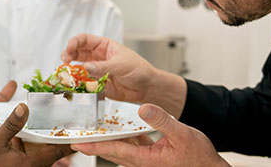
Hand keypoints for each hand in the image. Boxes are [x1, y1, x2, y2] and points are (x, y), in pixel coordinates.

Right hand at [0, 103, 73, 166]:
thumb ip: (11, 125)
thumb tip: (24, 107)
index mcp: (32, 162)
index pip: (60, 150)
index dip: (71, 139)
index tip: (81, 129)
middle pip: (54, 150)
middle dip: (61, 136)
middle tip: (68, 121)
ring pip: (44, 152)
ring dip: (48, 139)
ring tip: (52, 122)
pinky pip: (33, 155)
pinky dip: (36, 144)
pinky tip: (29, 132)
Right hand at [61, 34, 186, 116]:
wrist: (147, 88)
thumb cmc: (139, 69)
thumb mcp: (121, 65)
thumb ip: (103, 67)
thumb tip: (86, 67)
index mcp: (104, 46)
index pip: (84, 40)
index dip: (74, 43)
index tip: (69, 50)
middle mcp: (97, 57)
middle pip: (76, 52)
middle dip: (68, 55)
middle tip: (65, 61)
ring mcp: (95, 71)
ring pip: (77, 68)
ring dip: (71, 71)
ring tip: (68, 74)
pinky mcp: (96, 84)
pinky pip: (83, 83)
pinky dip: (77, 84)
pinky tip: (76, 85)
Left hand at [71, 104, 228, 166]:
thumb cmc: (198, 157)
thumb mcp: (182, 134)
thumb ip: (162, 121)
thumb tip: (144, 108)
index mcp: (145, 159)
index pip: (114, 150)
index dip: (94, 145)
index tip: (77, 141)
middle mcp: (141, 162)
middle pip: (110, 150)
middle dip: (92, 143)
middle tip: (73, 135)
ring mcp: (144, 160)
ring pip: (119, 148)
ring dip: (104, 140)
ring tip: (89, 129)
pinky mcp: (149, 156)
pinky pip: (130, 146)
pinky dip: (120, 137)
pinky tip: (116, 127)